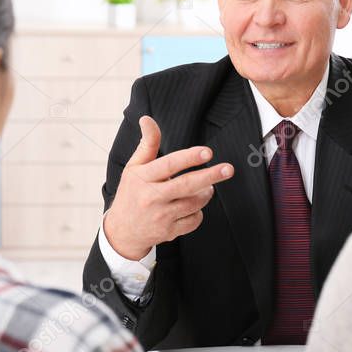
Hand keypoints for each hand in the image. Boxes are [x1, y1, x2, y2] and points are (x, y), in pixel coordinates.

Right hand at [104, 115, 233, 259]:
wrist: (122, 231)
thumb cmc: (132, 193)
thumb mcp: (134, 167)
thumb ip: (147, 144)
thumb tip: (147, 119)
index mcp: (142, 177)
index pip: (168, 165)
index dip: (189, 157)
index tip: (208, 152)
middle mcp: (151, 197)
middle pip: (186, 185)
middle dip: (210, 176)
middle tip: (228, 169)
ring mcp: (160, 216)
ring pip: (194, 203)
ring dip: (205, 193)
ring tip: (207, 187)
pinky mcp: (168, 232)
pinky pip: (194, 220)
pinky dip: (198, 212)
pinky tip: (193, 206)